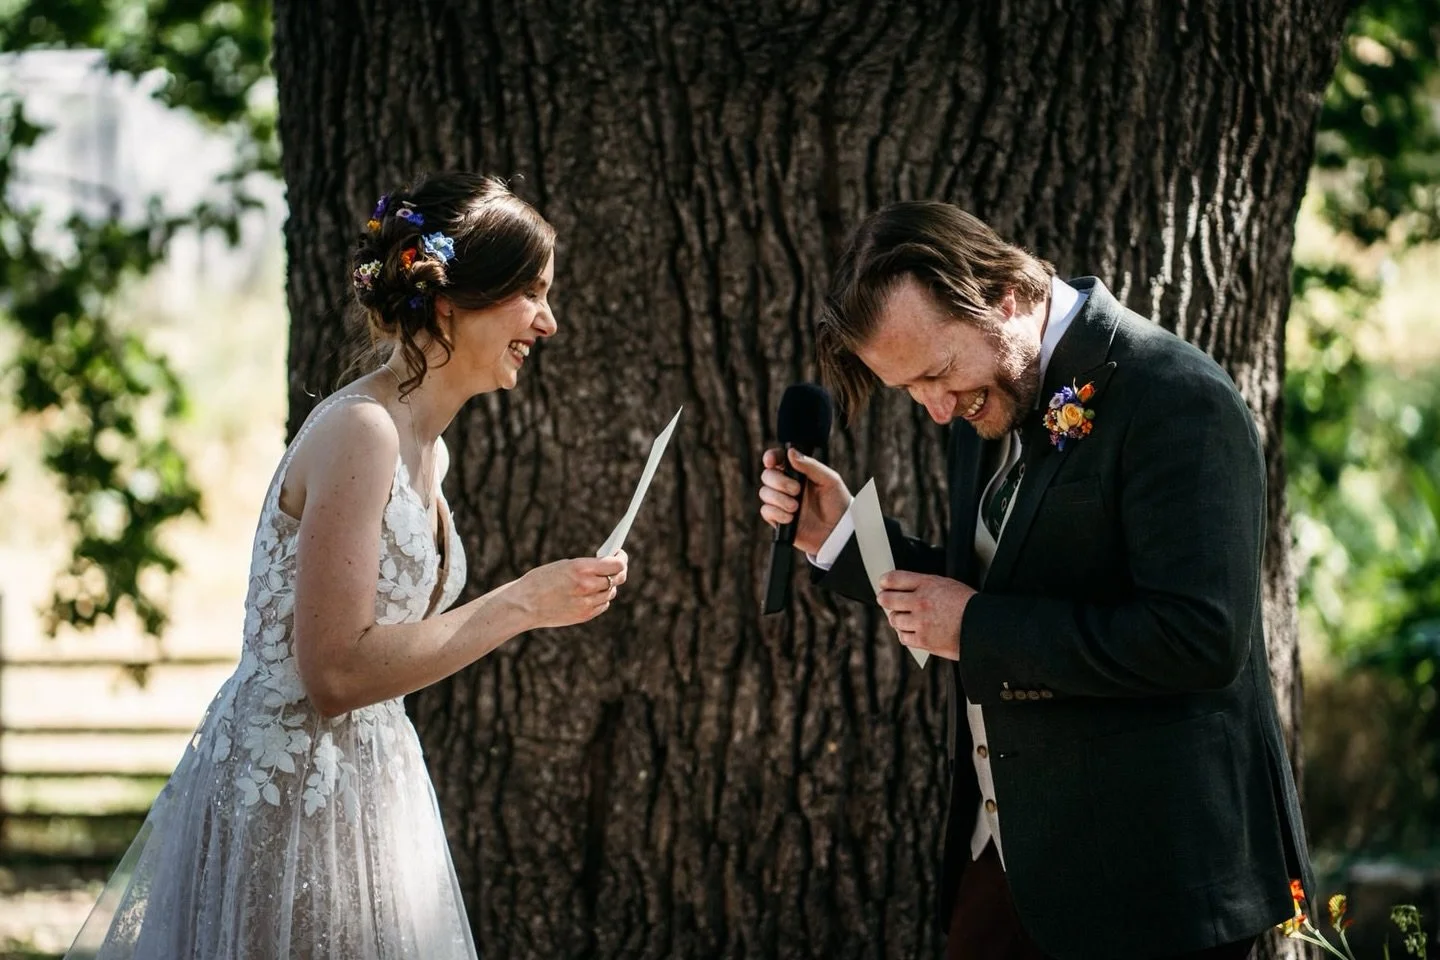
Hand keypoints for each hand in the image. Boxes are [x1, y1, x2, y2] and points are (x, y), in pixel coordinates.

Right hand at [514, 550, 628, 628]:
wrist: (524, 605)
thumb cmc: (541, 580)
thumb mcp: (564, 566)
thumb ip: (587, 567)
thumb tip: (607, 566)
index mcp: (581, 568)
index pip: (616, 564)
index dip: (621, 558)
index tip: (620, 554)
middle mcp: (587, 585)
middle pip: (617, 579)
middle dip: (619, 571)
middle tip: (618, 566)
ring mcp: (587, 603)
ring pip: (610, 593)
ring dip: (608, 586)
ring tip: (602, 580)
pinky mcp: (584, 616)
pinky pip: (603, 605)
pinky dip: (601, 599)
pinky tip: (594, 594)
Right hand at [757, 447, 851, 555]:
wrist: (838, 531)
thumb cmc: (837, 503)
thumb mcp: (829, 480)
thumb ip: (810, 465)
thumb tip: (790, 452)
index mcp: (798, 472)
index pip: (778, 459)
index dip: (771, 457)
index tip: (770, 461)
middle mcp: (786, 485)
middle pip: (767, 475)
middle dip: (779, 482)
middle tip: (797, 490)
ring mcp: (781, 502)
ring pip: (765, 493)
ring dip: (779, 499)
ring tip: (796, 507)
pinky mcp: (778, 518)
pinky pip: (766, 511)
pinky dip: (777, 513)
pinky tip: (791, 518)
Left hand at [876, 571, 976, 660]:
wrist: (983, 627)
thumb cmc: (969, 606)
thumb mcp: (948, 585)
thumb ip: (925, 585)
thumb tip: (907, 588)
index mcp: (927, 584)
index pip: (894, 578)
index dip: (885, 581)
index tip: (884, 584)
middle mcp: (920, 602)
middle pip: (887, 599)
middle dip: (885, 599)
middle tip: (886, 600)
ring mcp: (920, 622)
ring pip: (894, 620)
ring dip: (897, 619)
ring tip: (904, 618)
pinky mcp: (923, 640)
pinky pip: (903, 637)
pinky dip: (905, 634)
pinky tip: (912, 631)